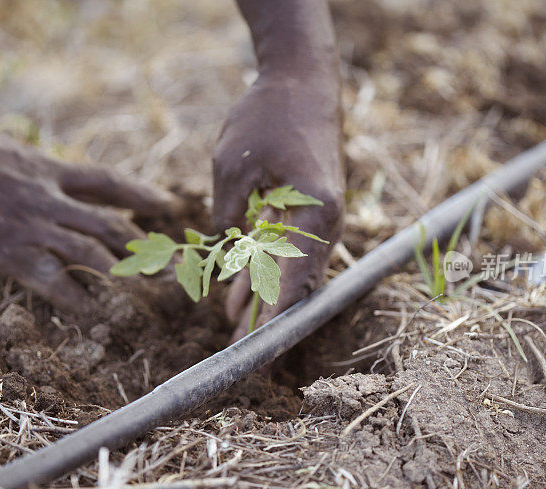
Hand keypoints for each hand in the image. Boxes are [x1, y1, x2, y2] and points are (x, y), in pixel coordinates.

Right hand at [0, 109, 173, 310]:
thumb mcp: (1, 148)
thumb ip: (26, 167)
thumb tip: (37, 173)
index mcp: (47, 169)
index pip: (108, 182)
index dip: (141, 195)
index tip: (168, 205)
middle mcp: (50, 197)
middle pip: (111, 223)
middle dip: (146, 244)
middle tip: (175, 263)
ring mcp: (32, 225)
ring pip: (92, 251)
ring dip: (122, 273)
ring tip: (147, 293)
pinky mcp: (7, 252)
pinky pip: (52, 279)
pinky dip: (74, 298)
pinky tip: (91, 314)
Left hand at [213, 72, 343, 338]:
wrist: (302, 79)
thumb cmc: (270, 115)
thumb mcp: (233, 165)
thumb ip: (226, 216)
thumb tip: (220, 253)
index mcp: (315, 212)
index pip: (293, 280)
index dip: (272, 318)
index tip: (254, 348)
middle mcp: (325, 222)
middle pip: (295, 285)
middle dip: (265, 319)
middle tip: (238, 352)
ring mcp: (319, 217)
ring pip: (288, 272)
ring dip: (260, 299)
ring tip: (231, 329)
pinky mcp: (307, 210)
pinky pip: (284, 252)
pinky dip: (260, 272)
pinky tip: (234, 293)